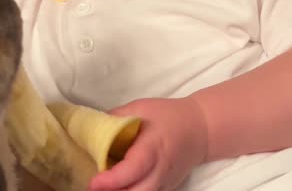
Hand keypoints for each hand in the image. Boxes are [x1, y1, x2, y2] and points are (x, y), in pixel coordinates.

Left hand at [88, 97, 207, 190]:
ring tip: (104, 187)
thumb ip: (115, 118)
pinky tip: (120, 187)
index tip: (94, 182)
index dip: (112, 180)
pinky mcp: (166, 188)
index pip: (133, 169)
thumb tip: (91, 127)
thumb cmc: (168, 116)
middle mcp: (160, 170)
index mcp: (153, 148)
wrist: (201, 129)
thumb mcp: (140, 108)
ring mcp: (165, 182)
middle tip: (94, 187)